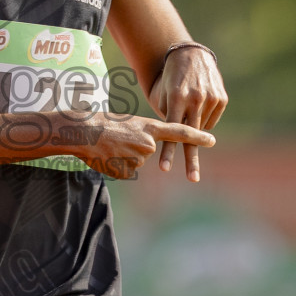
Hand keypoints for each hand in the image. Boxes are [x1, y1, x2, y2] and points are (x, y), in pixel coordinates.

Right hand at [75, 113, 213, 179]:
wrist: (83, 133)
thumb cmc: (103, 124)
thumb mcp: (129, 124)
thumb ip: (144, 135)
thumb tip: (147, 152)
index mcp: (149, 128)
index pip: (180, 132)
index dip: (197, 136)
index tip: (212, 140)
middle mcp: (148, 144)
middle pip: (149, 152)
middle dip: (135, 149)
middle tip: (117, 140)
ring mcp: (139, 159)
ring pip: (136, 162)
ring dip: (124, 157)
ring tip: (109, 147)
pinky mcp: (128, 172)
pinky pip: (126, 171)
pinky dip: (117, 166)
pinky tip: (107, 157)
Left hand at [154, 47, 226, 181]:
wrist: (190, 55)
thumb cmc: (170, 79)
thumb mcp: (163, 94)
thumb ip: (167, 117)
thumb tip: (172, 141)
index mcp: (177, 98)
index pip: (171, 131)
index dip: (168, 151)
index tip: (165, 168)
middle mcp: (195, 99)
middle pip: (191, 136)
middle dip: (191, 159)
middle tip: (193, 179)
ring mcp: (210, 98)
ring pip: (201, 128)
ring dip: (194, 127)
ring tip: (188, 110)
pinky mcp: (221, 98)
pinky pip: (211, 120)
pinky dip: (204, 119)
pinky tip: (199, 107)